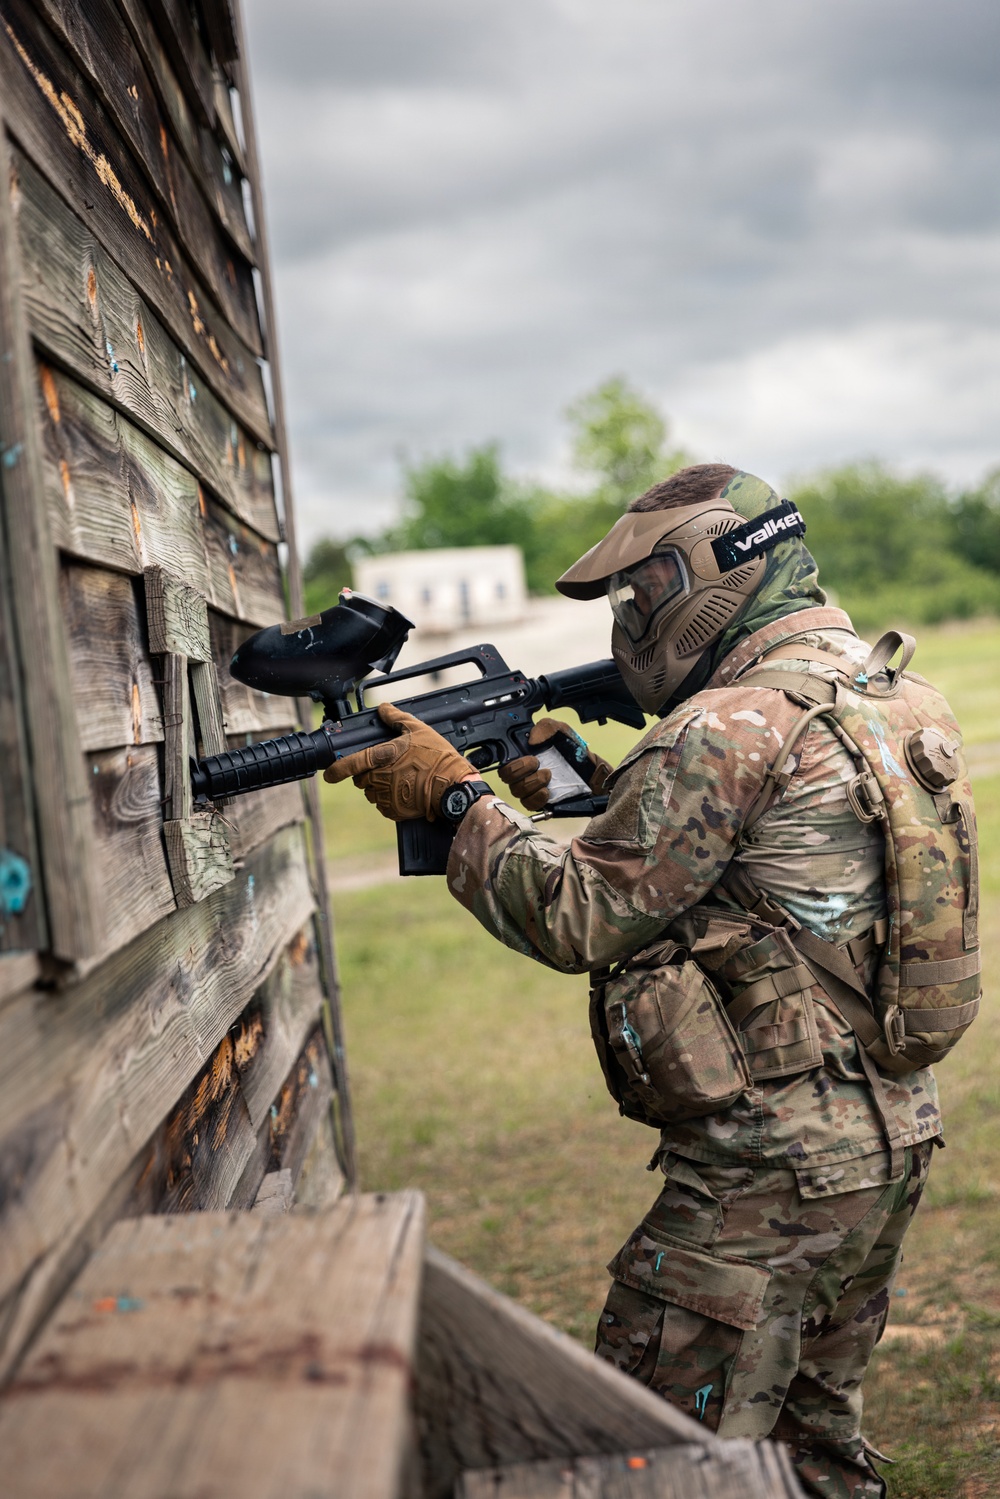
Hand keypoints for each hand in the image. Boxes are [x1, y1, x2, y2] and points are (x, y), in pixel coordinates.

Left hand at [324, 702, 473, 820]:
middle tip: (387, 769)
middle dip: (368, 775)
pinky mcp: (394, 811)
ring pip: (372, 793)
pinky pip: (383, 806)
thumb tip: (383, 708)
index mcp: (382, 757)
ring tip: (400, 780)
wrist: (452, 786)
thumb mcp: (419, 730)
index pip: (351, 763)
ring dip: (379, 787)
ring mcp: (386, 796)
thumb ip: (396, 718)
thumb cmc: (437, 757)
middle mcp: (379, 778)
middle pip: (361, 779)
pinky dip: (390, 800)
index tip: (329, 773)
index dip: (336, 769)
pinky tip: (405, 792)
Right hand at [497, 717, 611, 811]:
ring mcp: (530, 788)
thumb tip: (532, 739)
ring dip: (532, 782)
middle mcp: (523, 773)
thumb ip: (545, 727)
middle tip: (538, 763)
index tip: (530, 756)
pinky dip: (536, 798)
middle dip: (521, 770)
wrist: (590, 770)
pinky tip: (547, 791)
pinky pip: (529, 804)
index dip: (511, 762)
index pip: (504, 762)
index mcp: (523, 756)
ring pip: (517, 791)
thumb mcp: (560, 731)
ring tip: (548, 775)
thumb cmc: (573, 750)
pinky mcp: (539, 801)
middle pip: (507, 777)